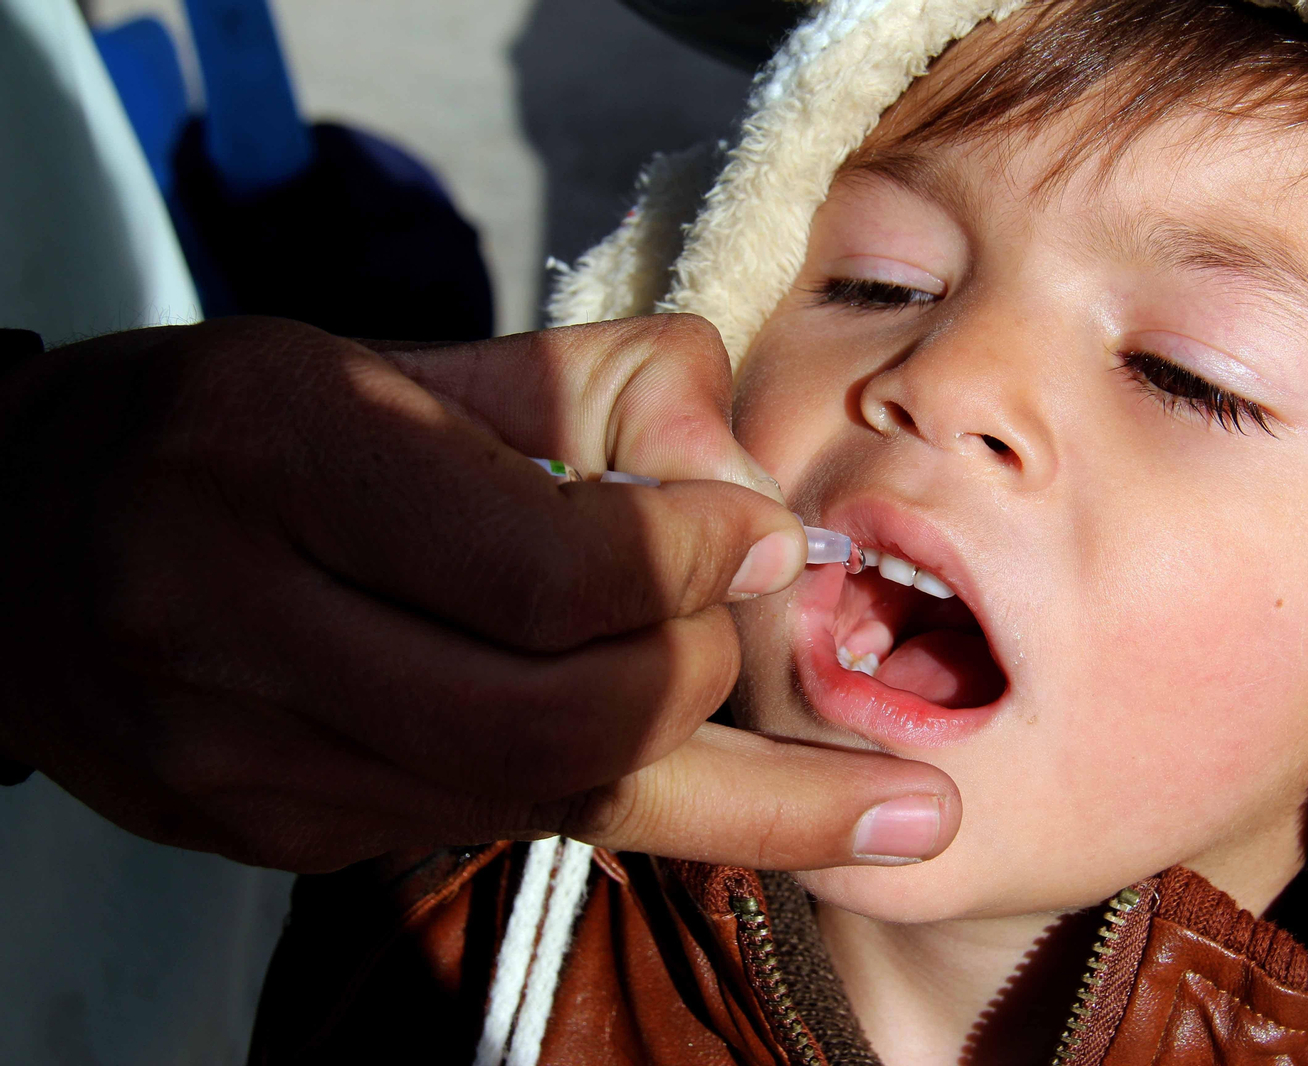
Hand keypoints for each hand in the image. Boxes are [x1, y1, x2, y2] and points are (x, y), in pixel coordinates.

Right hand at [0, 315, 958, 871]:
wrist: (20, 545)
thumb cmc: (236, 424)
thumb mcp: (401, 361)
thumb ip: (588, 394)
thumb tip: (747, 487)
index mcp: (275, 454)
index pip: (551, 570)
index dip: (693, 564)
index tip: (757, 534)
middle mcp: (238, 624)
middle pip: (566, 723)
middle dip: (704, 679)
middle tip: (749, 620)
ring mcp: (244, 760)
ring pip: (548, 804)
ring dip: (724, 792)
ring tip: (860, 797)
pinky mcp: (268, 833)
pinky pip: (494, 825)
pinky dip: (617, 795)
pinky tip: (690, 769)